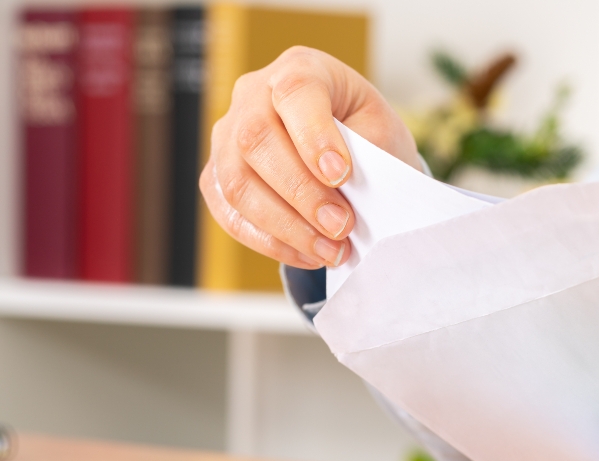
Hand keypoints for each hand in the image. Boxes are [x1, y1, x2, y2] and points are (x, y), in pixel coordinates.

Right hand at [199, 46, 422, 268]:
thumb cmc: (366, 133)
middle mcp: (253, 95)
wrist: (348, 148)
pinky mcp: (218, 176)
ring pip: (237, 183)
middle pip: (256, 141)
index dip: (314, 135)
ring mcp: (227, 135)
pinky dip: (270, 242)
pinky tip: (307, 254)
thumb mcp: (380, 130)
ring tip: (331, 250)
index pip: (296, 92)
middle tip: (341, 226)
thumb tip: (348, 196)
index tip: (341, 174)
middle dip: (302, 193)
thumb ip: (365, 153)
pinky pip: (229, 213)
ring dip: (287, 227)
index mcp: (301, 69)